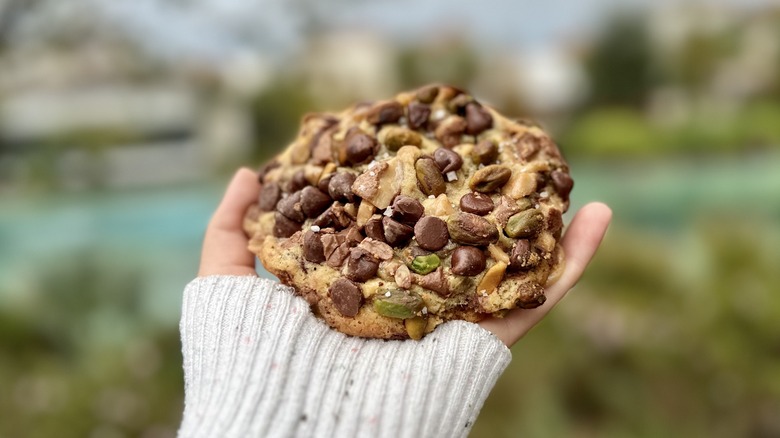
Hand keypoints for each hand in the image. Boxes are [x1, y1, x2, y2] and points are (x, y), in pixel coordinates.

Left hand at [200, 168, 611, 347]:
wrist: (284, 420)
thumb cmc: (247, 357)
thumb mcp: (225, 281)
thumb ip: (232, 229)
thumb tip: (250, 171)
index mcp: (362, 285)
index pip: (399, 231)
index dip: (418, 192)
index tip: (433, 150)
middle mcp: (411, 301)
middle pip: (461, 244)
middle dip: (488, 204)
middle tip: (507, 159)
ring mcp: (451, 319)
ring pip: (510, 265)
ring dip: (548, 224)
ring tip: (568, 178)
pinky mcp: (484, 340)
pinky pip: (538, 297)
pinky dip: (574, 260)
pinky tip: (596, 216)